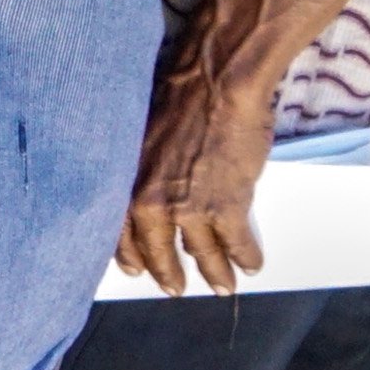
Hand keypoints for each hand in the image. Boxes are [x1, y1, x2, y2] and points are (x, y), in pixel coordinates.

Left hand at [115, 66, 272, 296]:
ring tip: (221, 286)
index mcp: (123, 181)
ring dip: (215, 274)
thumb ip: (137, 165)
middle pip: (158, 253)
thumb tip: (143, 181)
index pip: (119, 234)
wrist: (214, 80)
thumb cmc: (175, 91)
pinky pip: (237, 246)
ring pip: (203, 255)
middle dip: (169, 275)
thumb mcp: (136, 131)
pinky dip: (246, 258)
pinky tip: (250, 265)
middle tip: (176, 289)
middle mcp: (149, 202)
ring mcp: (189, 209)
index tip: (136, 269)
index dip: (131, 256)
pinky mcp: (227, 207)